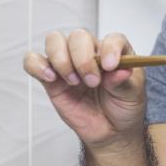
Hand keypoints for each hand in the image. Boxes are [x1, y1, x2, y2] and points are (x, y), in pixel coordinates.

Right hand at [22, 29, 146, 151]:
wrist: (110, 130)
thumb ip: (123, 82)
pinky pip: (33, 61)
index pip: (112, 38)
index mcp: (115, 52)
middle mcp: (91, 52)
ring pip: (54, 41)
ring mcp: (69, 63)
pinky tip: (50, 77)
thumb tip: (120, 70)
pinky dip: (37, 65)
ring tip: (74, 82)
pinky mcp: (51, 78)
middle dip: (83, 58)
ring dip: (62, 59)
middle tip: (92, 81)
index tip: (110, 66)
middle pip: (79, 36)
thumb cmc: (123, 106)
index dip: (110, 48)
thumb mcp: (132, 96)